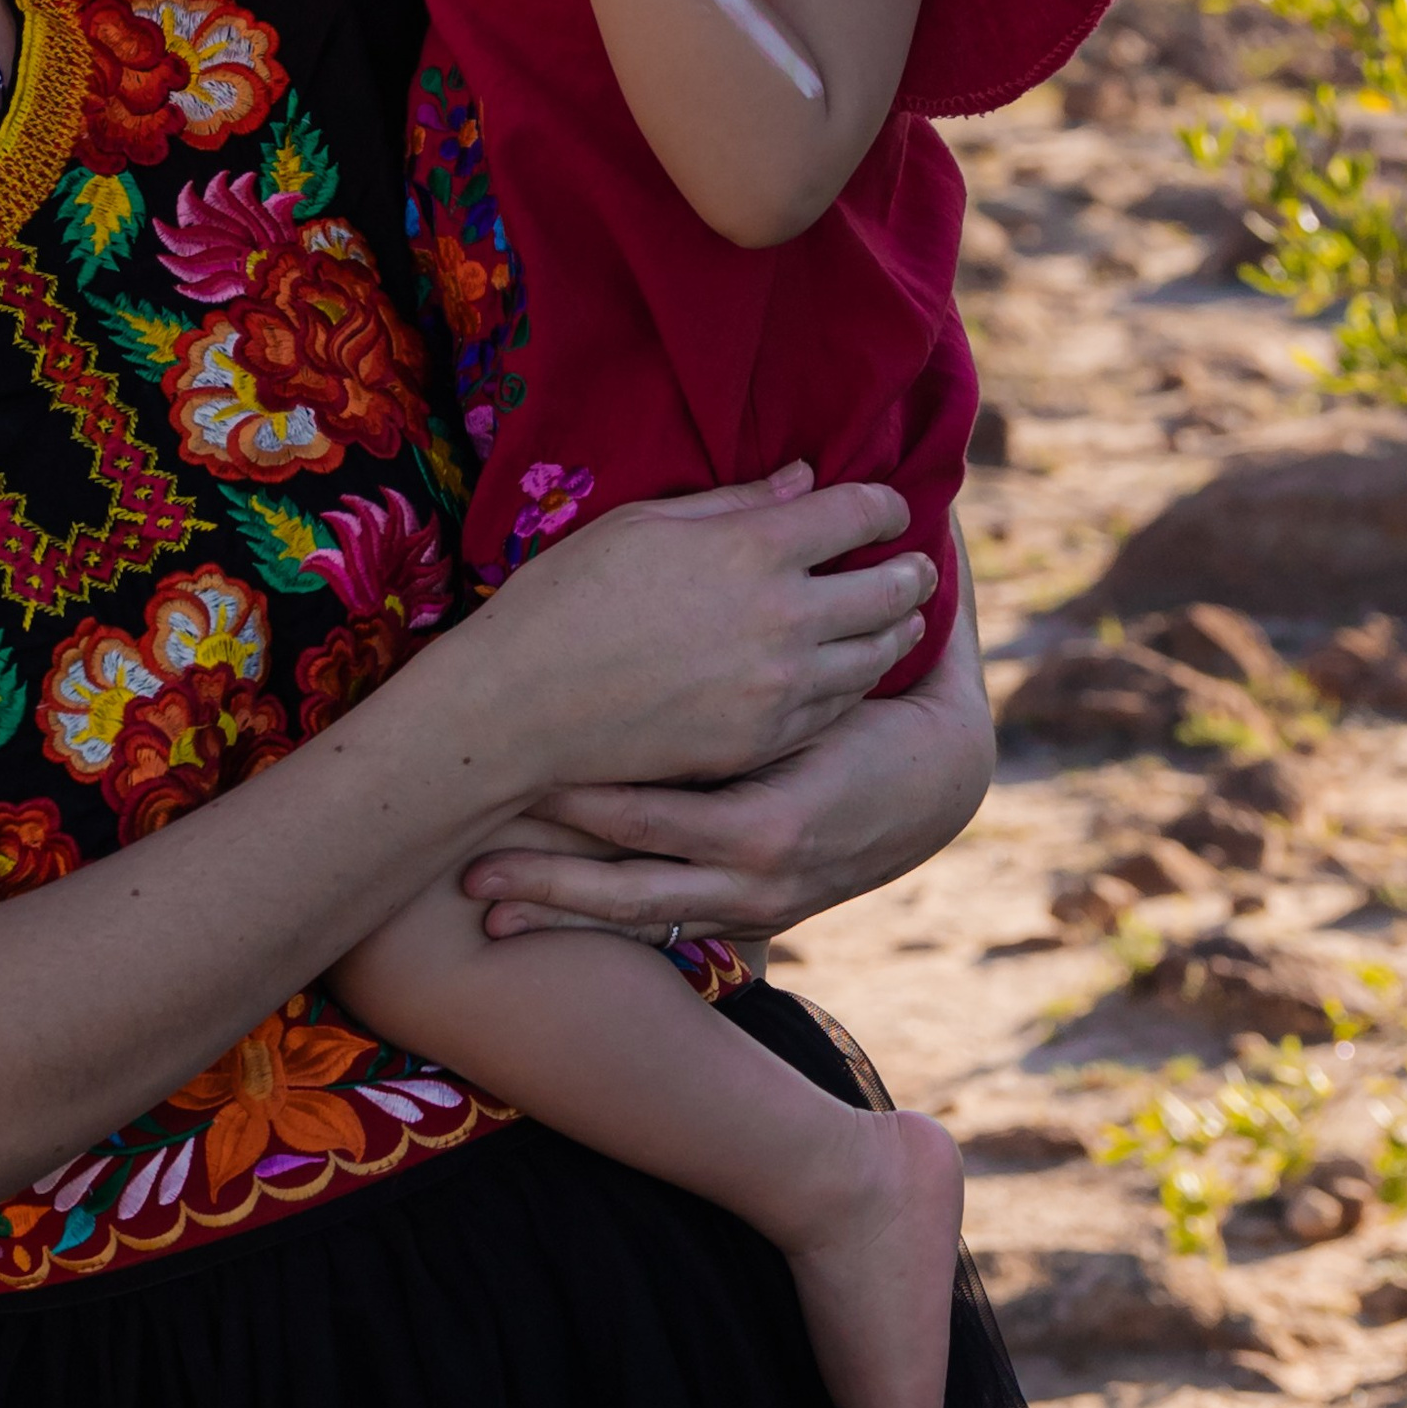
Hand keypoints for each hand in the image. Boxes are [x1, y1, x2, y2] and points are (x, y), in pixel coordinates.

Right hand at [457, 462, 937, 797]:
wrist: (522, 707)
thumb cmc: (566, 597)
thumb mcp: (643, 523)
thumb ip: (734, 503)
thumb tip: (804, 480)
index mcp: (752, 547)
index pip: (858, 512)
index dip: (884, 503)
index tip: (887, 505)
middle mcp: (783, 616)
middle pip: (889, 587)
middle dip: (911, 570)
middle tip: (916, 566)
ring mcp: (779, 687)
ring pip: (878, 655)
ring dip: (897, 630)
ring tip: (898, 619)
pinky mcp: (764, 740)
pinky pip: (839, 707)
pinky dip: (856, 682)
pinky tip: (850, 671)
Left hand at [460, 587, 992, 945]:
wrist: (940, 792)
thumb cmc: (875, 705)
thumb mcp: (824, 669)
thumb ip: (799, 589)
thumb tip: (802, 478)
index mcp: (768, 814)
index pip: (651, 812)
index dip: (574, 795)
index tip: (502, 774)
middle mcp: (753, 874)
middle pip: (626, 873)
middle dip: (546, 863)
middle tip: (466, 853)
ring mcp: (749, 904)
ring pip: (628, 913)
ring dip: (549, 902)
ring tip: (476, 891)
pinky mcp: (748, 915)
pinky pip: (650, 926)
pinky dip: (584, 924)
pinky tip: (515, 929)